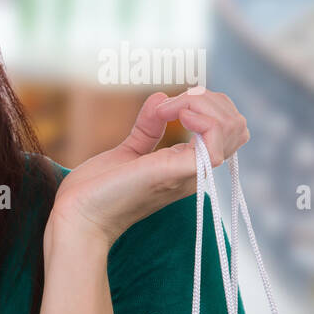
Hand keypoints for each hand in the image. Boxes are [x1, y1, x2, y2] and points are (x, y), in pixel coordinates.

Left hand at [49, 88, 249, 248]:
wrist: (77, 215)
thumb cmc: (98, 191)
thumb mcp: (128, 151)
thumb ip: (148, 128)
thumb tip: (162, 97)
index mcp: (188, 166)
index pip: (228, 129)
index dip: (207, 105)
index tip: (168, 104)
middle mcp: (196, 170)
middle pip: (236, 125)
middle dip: (208, 100)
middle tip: (171, 104)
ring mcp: (190, 172)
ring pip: (233, 128)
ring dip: (202, 104)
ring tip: (169, 108)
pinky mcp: (178, 172)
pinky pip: (214, 141)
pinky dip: (199, 116)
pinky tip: (173, 114)